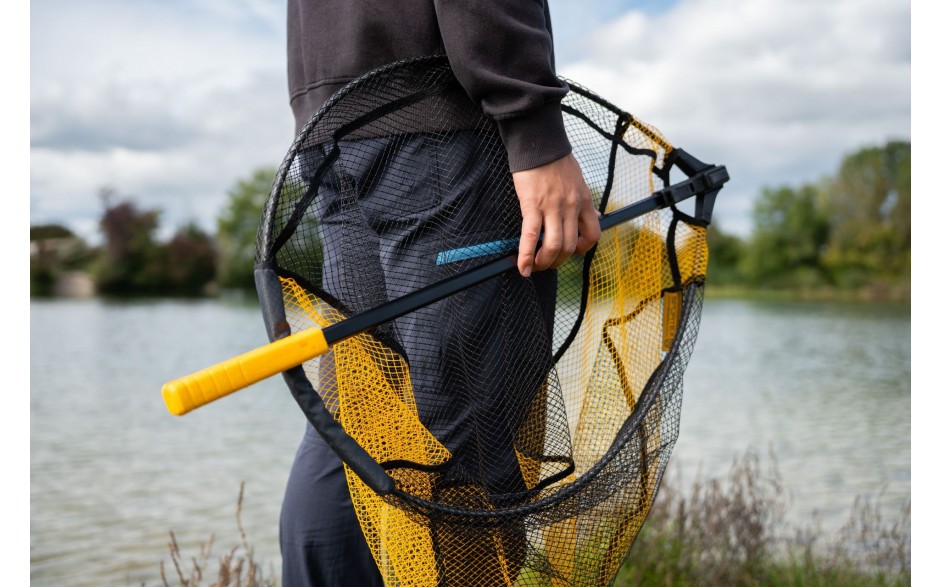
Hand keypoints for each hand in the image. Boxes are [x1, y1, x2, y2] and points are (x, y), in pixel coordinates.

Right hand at [511, 153, 600, 276]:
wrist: (539, 142)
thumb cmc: (556, 160)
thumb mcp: (579, 180)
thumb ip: (584, 201)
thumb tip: (594, 215)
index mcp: (584, 201)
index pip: (592, 234)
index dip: (582, 249)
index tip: (571, 251)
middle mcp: (571, 207)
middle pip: (569, 246)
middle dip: (558, 261)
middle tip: (547, 264)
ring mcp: (552, 207)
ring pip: (553, 246)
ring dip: (544, 262)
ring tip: (535, 267)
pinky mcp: (532, 205)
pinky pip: (530, 236)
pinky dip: (526, 256)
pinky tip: (522, 267)